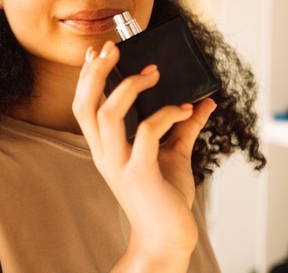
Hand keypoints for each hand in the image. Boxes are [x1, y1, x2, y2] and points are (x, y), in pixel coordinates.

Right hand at [72, 41, 216, 269]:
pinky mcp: (140, 173)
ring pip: (107, 114)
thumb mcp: (173, 154)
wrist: (167, 237)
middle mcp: (105, 153)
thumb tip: (203, 101)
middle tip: (112, 49)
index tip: (98, 52)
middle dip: (95, 72)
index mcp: (106, 147)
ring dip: (129, 87)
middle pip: (84, 105)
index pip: (84, 105)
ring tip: (153, 72)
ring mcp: (120, 164)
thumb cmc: (164, 198)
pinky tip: (185, 110)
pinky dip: (166, 114)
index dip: (87, 76)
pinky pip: (147, 133)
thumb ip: (183, 126)